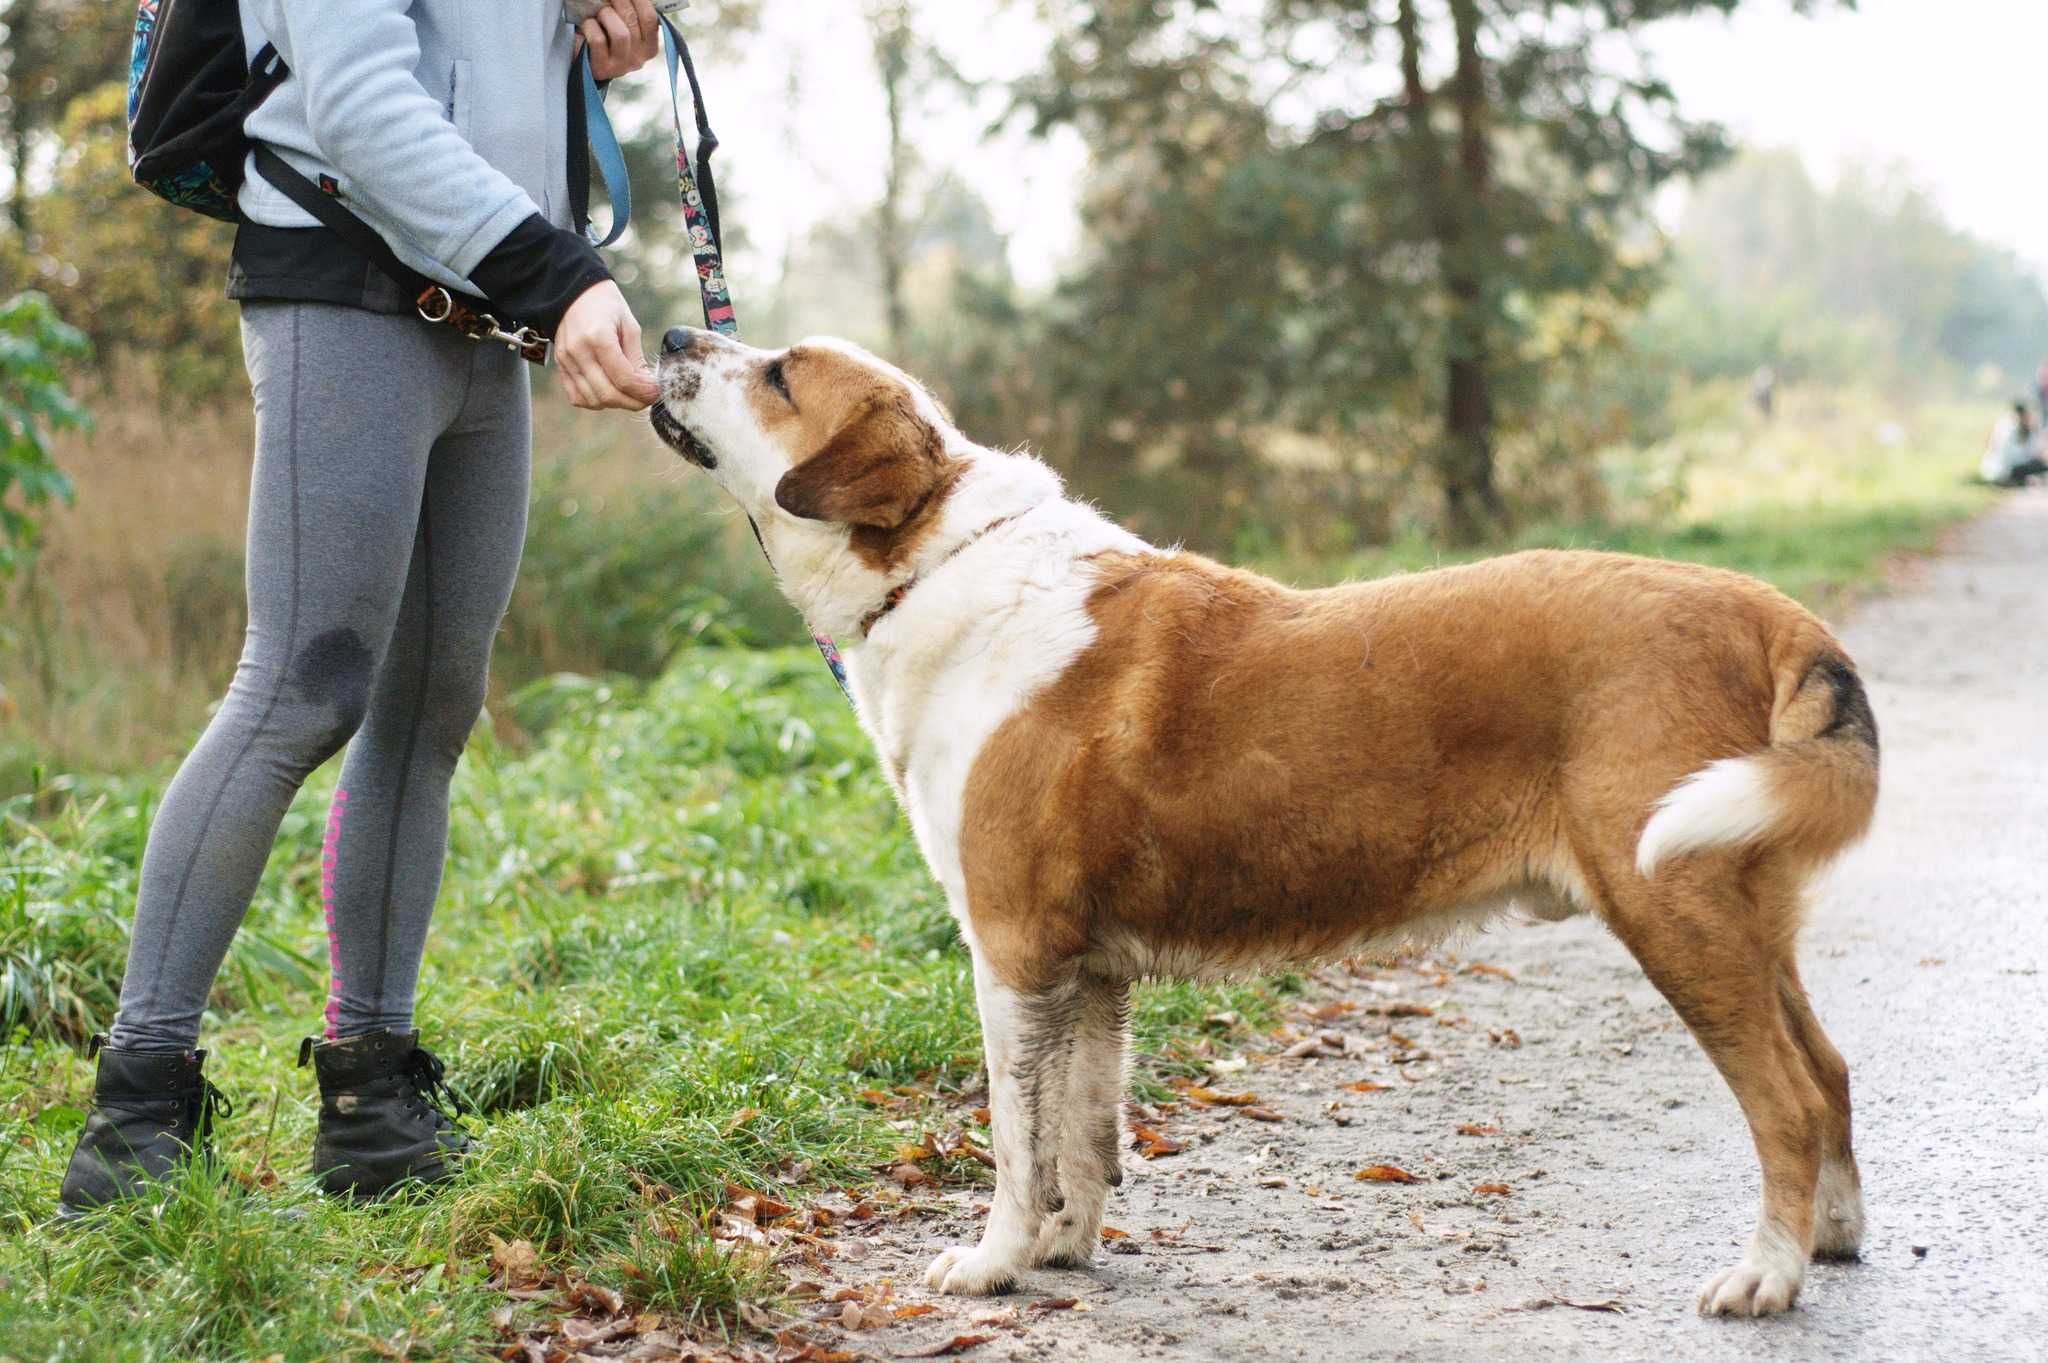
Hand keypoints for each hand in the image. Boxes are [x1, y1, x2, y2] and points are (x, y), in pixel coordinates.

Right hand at [556, 280, 659, 410]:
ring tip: (630, 395)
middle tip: (648, 398)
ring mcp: (566, 361)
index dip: (643, 391)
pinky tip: (610, 392)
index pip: (623, 378)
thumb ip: (636, 358)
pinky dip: (596, 402)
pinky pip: (577, 397)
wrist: (575, 294)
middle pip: (607, 394)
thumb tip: (647, 387)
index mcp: (598, 337)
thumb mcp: (630, 326)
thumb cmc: (607, 307)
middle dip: (633, 402)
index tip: (657, 392)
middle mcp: (578, 351)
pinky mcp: (560, 367)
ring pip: (593, 400)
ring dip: (616, 404)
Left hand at [579, 0, 661, 80]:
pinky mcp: (602, 68)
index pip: (649, 18)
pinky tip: (588, 25)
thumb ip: (630, 10)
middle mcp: (638, 59)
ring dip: (606, 15)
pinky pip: (599, 40)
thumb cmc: (605, 35)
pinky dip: (591, 26)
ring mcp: (621, 66)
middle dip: (618, 2)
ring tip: (599, 13)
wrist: (584, 59)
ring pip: (620, 34)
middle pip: (632, 22)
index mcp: (649, 47)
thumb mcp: (622, 23)